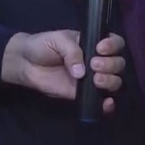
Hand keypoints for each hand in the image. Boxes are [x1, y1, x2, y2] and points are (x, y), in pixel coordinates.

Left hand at [2, 31, 125, 112]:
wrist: (25, 63)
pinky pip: (101, 101)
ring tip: (96, 80)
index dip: (114, 45)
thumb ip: (72, 51)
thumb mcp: (58, 40)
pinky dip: (108, 104)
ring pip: (115, 81)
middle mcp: (98, 60)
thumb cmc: (43, 45)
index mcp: (94, 43)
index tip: (100, 48)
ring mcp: (92, 79)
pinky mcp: (83, 95)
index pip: (116, 43)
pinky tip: (106, 103)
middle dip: (110, 64)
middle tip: (93, 64)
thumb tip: (82, 72)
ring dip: (110, 80)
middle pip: (118, 63)